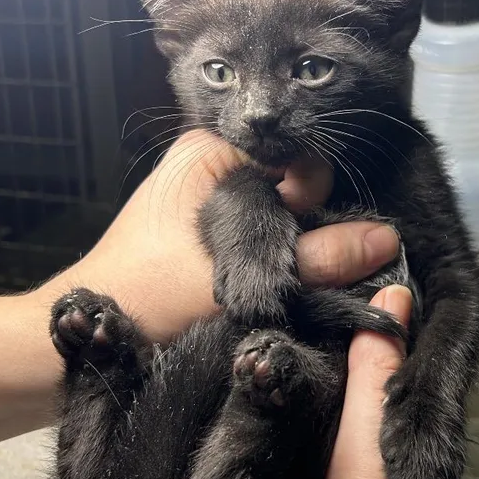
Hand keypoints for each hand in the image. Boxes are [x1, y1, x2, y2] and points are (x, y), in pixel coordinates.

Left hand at [38, 130, 399, 342]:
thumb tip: (386, 239)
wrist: (92, 330)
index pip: (295, 153)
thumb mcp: (240, 277)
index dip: (312, 198)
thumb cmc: (150, 295)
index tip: (301, 240)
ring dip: (289, 244)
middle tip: (294, 267)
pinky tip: (270, 279)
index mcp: (211, 149)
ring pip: (277, 209)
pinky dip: (273, 252)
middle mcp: (212, 160)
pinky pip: (259, 227)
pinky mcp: (208, 223)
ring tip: (279, 278)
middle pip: (290, 181)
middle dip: (304, 224)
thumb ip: (315, 257)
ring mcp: (209, 192)